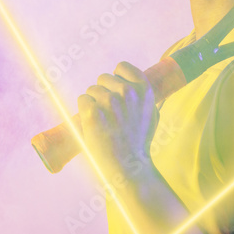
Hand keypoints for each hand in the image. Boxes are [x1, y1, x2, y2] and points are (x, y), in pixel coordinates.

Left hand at [77, 62, 158, 183]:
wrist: (129, 166)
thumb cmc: (139, 142)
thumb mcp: (152, 115)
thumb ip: (144, 97)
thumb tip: (134, 83)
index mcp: (144, 90)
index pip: (121, 67)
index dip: (116, 78)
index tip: (115, 91)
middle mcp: (128, 93)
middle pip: (103, 78)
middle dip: (102, 92)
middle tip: (109, 114)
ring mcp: (110, 102)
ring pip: (91, 90)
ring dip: (93, 103)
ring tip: (103, 122)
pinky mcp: (93, 113)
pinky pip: (82, 100)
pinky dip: (84, 111)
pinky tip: (94, 125)